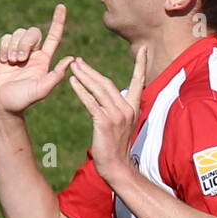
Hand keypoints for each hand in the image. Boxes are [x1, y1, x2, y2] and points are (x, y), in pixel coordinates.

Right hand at [0, 3, 73, 114]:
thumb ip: (55, 75)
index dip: (58, 21)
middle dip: (26, 42)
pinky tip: (2, 61)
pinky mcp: (1, 52)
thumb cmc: (20, 102)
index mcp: (44, 62)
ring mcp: (16, 52)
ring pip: (18, 33)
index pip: (54, 37)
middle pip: (34, 32)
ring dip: (14, 46)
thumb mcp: (40, 90)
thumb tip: (72, 59)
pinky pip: (5, 38)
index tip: (62, 6)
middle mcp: (32, 55)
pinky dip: (4, 47)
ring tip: (10, 63)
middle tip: (19, 60)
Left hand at [68, 47, 147, 185]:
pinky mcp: (104, 122)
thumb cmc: (118, 149)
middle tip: (78, 60)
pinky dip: (80, 90)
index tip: (144, 49)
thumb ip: (120, 110)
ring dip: (84, 76)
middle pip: (108, 82)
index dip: (141, 65)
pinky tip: (71, 82)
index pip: (139, 82)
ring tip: (72, 66)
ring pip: (98, 89)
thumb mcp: (123, 126)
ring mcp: (116, 115)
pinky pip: (90, 102)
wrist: (117, 168)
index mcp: (134, 108)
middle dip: (91, 70)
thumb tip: (112, 99)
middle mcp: (127, 109)